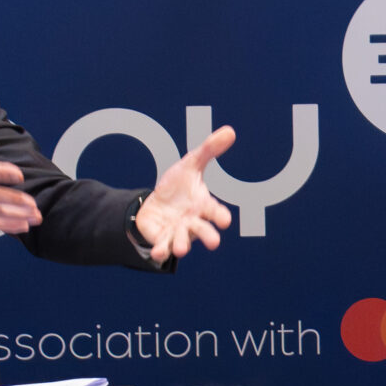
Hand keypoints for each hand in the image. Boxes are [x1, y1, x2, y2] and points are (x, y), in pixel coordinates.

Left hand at [133, 126, 235, 262]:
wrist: (155, 203)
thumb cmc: (178, 186)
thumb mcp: (190, 164)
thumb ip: (209, 150)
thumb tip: (230, 131)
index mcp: (203, 205)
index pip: (215, 212)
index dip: (220, 216)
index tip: (225, 220)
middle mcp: (193, 222)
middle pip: (203, 231)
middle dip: (208, 236)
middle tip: (214, 243)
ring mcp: (177, 233)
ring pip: (183, 242)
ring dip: (182, 246)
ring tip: (181, 249)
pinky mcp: (161, 239)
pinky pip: (162, 247)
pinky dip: (160, 251)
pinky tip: (157, 254)